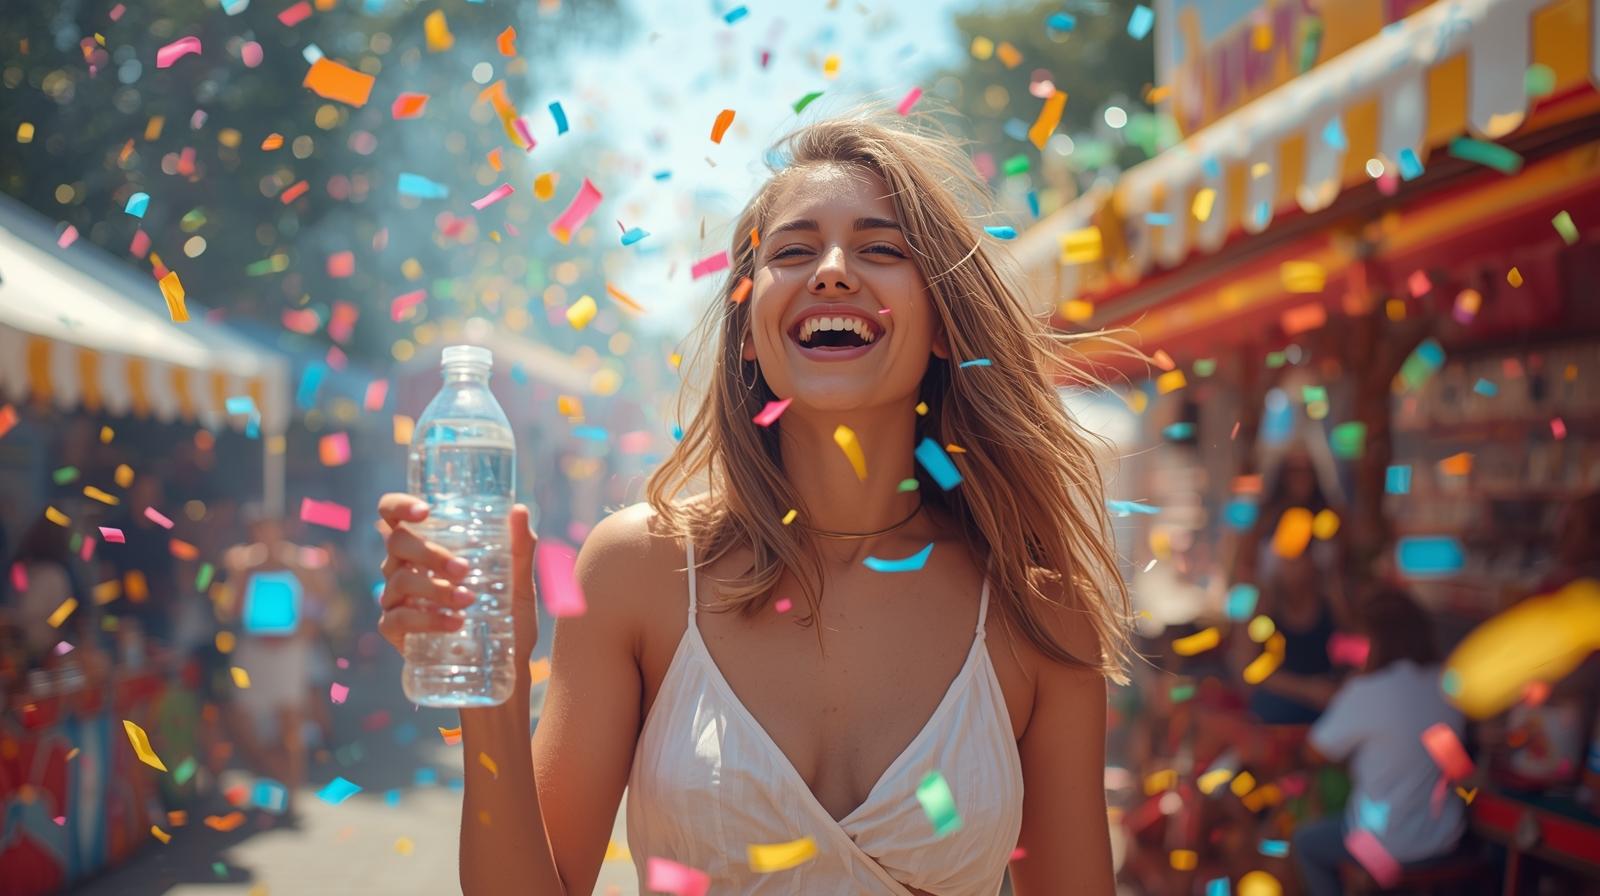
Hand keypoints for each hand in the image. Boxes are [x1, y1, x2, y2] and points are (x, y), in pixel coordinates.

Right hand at [376, 494, 540, 674]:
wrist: (504, 670)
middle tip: (463, 569)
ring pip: (400, 579)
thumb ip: (521, 548)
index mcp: (427, 549)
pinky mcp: (395, 631)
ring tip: (469, 601)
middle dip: (429, 552)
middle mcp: (405, 568)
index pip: (395, 516)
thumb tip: (520, 510)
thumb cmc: (508, 620)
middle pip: (396, 543)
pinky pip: (398, 618)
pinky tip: (455, 624)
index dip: (399, 505)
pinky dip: (427, 619)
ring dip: (435, 588)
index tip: (426, 511)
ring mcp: (396, 599)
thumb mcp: (520, 584)